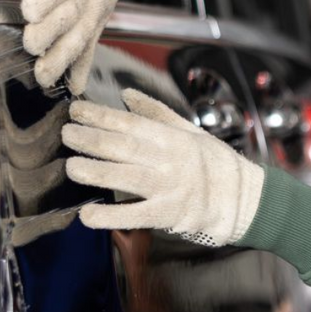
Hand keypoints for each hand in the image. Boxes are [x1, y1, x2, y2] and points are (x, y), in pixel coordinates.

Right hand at [0, 0, 135, 93]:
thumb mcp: (93, 14)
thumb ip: (81, 49)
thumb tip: (76, 88)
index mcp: (93, 12)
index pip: (78, 40)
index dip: (61, 59)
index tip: (42, 77)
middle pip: (73, 13)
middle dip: (53, 30)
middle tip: (31, 44)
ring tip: (28, 10)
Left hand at [62, 88, 264, 246]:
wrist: (244, 199)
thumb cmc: (216, 164)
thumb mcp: (190, 131)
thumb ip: (157, 113)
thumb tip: (127, 95)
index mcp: (172, 138)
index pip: (130, 124)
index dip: (100, 116)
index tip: (76, 112)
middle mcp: (169, 160)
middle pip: (124, 148)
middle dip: (91, 140)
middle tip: (66, 135)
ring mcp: (169, 188)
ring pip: (126, 178)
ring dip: (95, 172)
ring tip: (71, 167)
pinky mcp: (169, 215)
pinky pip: (135, 215)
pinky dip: (110, 216)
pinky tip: (87, 215)